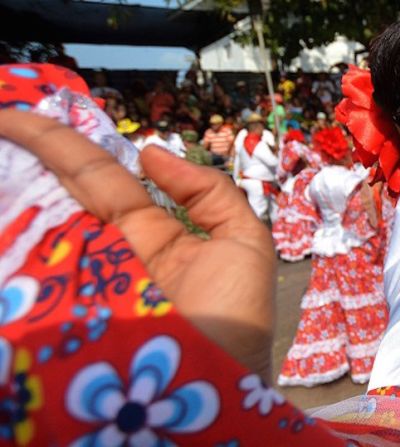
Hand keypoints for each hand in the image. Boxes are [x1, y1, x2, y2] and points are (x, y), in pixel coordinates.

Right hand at [0, 110, 275, 379]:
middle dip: (27, 153)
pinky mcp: (59, 304)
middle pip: (60, 193)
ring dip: (13, 184)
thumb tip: (151, 152)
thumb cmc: (237, 317)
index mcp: (149, 235)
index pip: (101, 179)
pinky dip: (13, 230)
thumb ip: (210, 193)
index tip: (24, 115)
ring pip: (38, 221)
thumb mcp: (243, 242)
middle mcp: (107, 252)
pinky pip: (30, 263)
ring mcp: (79, 277)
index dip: (66, 146)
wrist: (215, 386)